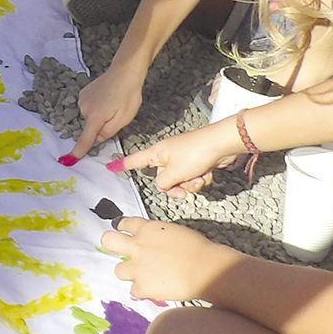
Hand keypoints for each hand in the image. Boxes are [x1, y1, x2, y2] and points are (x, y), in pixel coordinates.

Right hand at [71, 63, 145, 157]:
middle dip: (101, 127)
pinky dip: (97, 107)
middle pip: (91, 127)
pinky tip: (107, 98)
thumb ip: (109, 132)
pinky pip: (89, 108)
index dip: (78, 150)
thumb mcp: (124, 118)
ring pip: (90, 117)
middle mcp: (85, 108)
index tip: (69, 160)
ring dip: (100, 116)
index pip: (85, 139)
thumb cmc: (128, 95)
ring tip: (113, 104)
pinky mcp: (83, 93)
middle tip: (116, 114)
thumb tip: (97, 139)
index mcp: (96, 117)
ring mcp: (82, 99)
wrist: (125, 71)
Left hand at [100, 216, 223, 303]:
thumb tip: (152, 243)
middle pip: (108, 240)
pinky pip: (134, 290)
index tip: (125, 233)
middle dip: (111, 244)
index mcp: (148, 229)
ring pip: (118, 270)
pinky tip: (155, 288)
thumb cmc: (198, 249)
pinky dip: (143, 291)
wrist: (205, 269)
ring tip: (143, 275)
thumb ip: (157, 236)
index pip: (125, 223)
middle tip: (119, 251)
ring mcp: (137, 267)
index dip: (123, 229)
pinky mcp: (142, 287)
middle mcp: (138, 246)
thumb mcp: (175, 232)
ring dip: (129, 273)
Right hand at [114, 120, 243, 197]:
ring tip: (199, 178)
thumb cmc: (196, 152)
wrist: (221, 144)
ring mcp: (183, 158)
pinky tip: (207, 174)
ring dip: (190, 184)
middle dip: (175, 187)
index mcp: (157, 153)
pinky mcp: (197, 161)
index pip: (135, 160)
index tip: (110, 167)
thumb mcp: (174, 173)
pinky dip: (200, 179)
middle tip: (184, 189)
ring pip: (180, 180)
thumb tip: (163, 186)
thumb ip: (163, 184)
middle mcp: (168, 155)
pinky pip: (193, 177)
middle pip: (163, 178)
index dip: (123, 165)